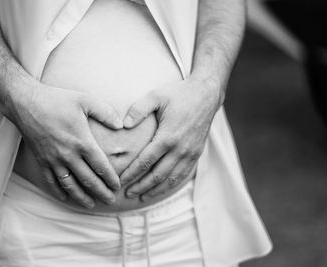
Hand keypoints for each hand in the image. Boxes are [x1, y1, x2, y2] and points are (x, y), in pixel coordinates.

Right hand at [10, 81, 122, 207]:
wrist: (25, 103)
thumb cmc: (58, 100)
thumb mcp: (86, 100)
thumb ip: (106, 113)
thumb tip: (121, 125)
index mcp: (83, 142)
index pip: (101, 166)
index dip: (111, 179)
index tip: (118, 187)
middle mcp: (69, 155)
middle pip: (88, 180)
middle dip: (101, 193)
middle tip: (111, 201)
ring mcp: (53, 160)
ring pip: (70, 185)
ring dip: (82, 197)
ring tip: (91, 205)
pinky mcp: (41, 160)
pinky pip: (51, 181)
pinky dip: (59, 191)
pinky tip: (66, 198)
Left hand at [120, 77, 220, 199]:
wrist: (206, 94)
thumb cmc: (179, 94)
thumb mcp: (156, 95)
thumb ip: (138, 109)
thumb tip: (123, 124)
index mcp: (168, 136)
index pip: (145, 161)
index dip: (132, 173)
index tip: (120, 180)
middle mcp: (180, 149)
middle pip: (157, 175)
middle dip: (141, 186)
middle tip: (127, 194)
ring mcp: (190, 153)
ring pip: (171, 179)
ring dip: (155, 190)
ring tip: (141, 197)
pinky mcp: (196, 154)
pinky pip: (182, 175)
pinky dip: (170, 185)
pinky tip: (161, 188)